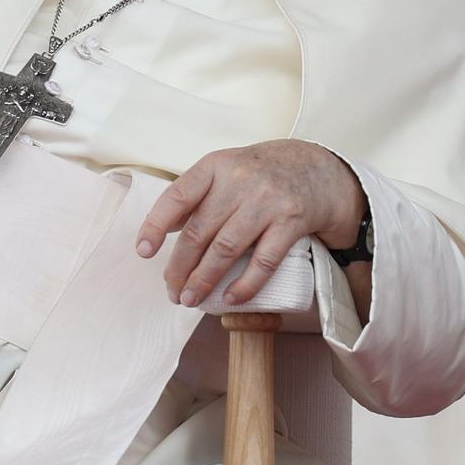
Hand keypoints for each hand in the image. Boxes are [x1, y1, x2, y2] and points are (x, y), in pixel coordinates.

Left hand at [136, 139, 366, 307]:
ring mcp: (268, 200)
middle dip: (179, 268)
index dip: (156, 225)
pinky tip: (231, 298)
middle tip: (171, 291)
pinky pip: (263, 260)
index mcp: (217, 165)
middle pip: (199, 231)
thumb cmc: (264, 173)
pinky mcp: (292, 221)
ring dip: (204, 280)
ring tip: (190, 299)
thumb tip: (161, 229)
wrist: (320, 169)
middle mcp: (240, 179)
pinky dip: (245, 285)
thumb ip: (197, 195)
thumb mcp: (228, 169)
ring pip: (225, 249)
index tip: (143, 251)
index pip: (178, 196)